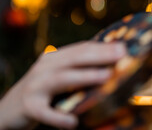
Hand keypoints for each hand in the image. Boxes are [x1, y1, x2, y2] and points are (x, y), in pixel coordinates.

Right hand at [0, 41, 125, 129]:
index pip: (80, 49)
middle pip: (75, 59)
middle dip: (99, 55)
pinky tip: (73, 123)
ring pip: (62, 79)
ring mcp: (35, 86)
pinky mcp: (28, 107)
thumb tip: (109, 69)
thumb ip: (76, 70)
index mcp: (53, 59)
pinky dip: (58, 117)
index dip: (102, 46)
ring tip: (105, 76)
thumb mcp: (57, 76)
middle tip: (121, 54)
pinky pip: (45, 113)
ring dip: (85, 77)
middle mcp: (44, 68)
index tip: (123, 46)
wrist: (6, 110)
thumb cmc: (41, 92)